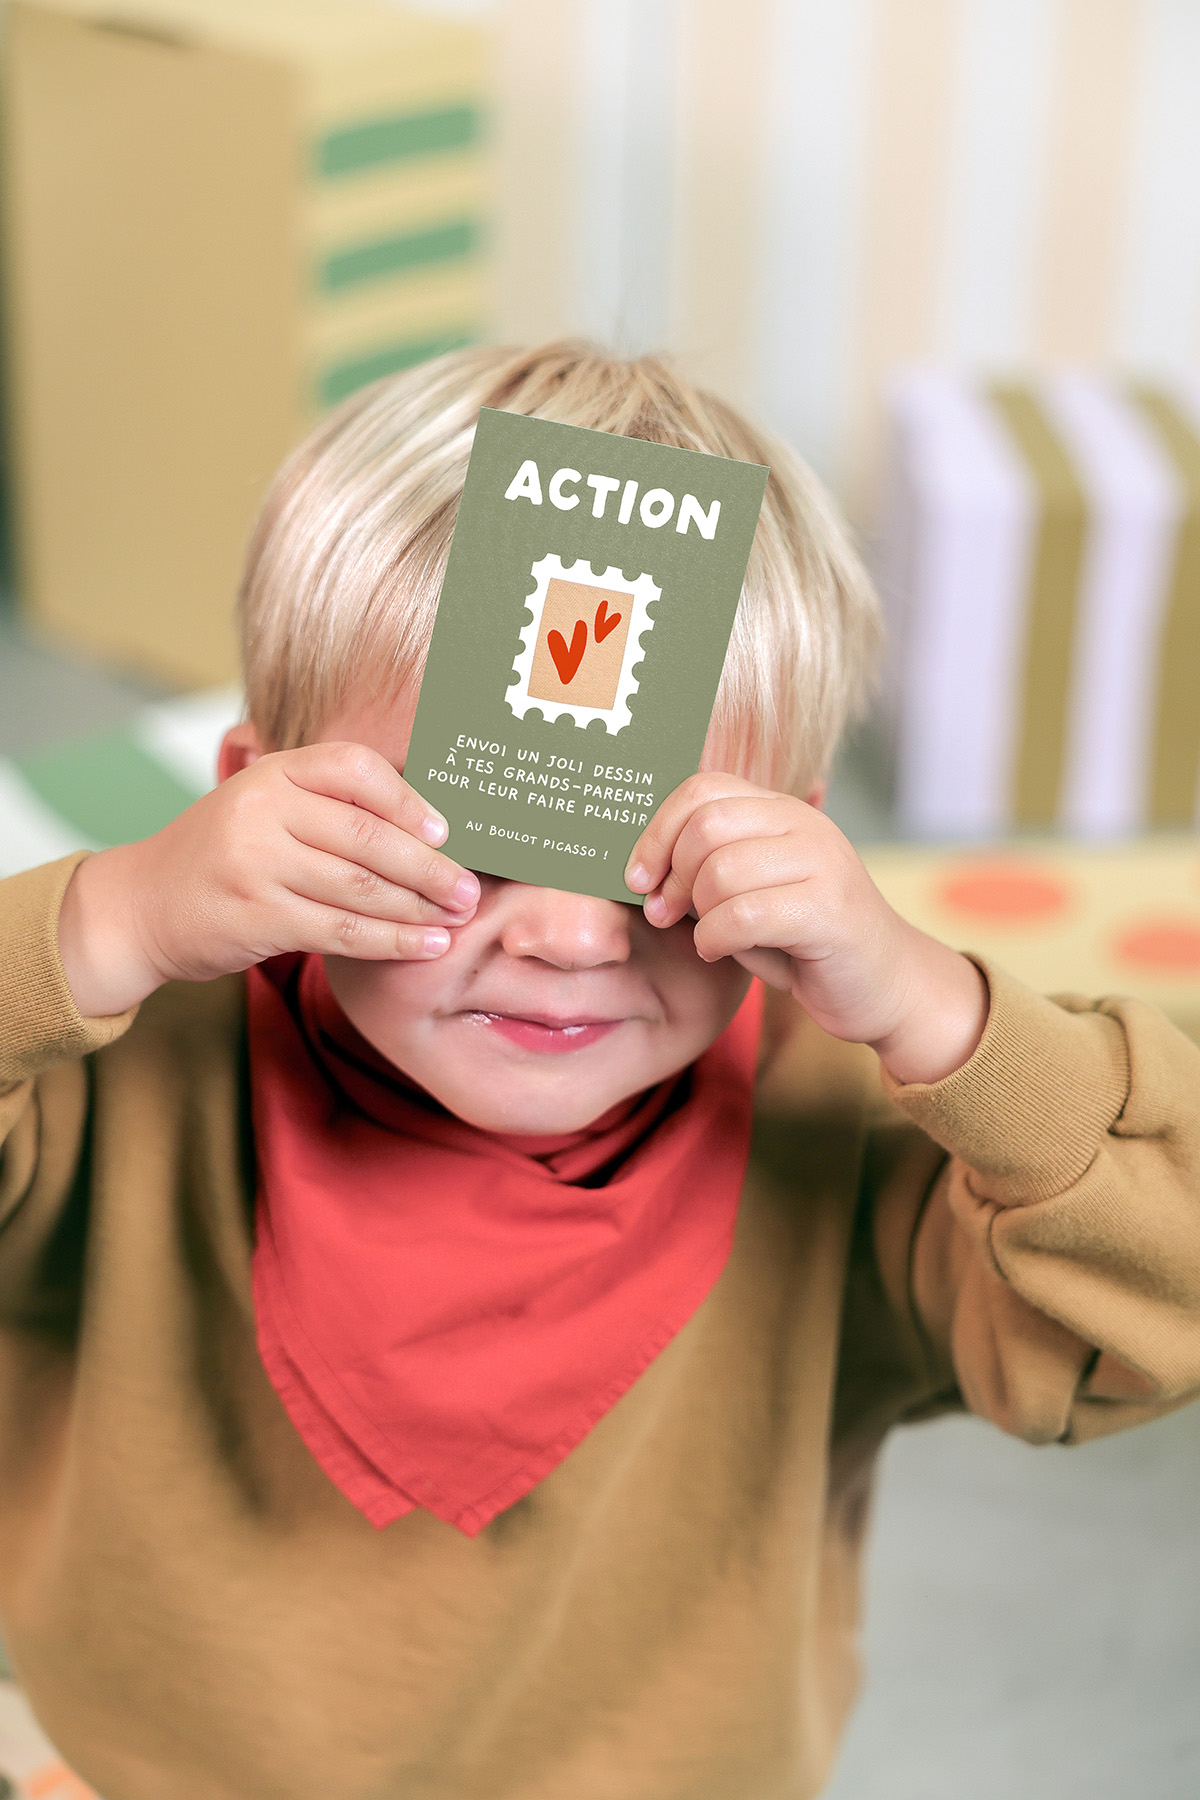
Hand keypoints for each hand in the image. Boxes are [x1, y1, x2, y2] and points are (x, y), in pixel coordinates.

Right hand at [57, 742, 479, 1017]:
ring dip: (418, 908)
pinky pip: (342, 932)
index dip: (408, 799)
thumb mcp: (262, 807)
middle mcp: (262, 811)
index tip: (447, 829)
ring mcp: (256, 865)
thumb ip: (326, 803)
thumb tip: (429, 818)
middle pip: (367, 836)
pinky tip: (425, 945)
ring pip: (360, 888)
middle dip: (429, 866)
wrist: (141, 906)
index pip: (355, 768)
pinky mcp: (256, 918)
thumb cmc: (222, 855)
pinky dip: (392, 942)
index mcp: (272, 772)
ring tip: (456, 916)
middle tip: (468, 888)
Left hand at [625, 774, 987, 1084]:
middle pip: (705, 826)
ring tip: (707, 935)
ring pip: (720, 872)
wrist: (889, 987)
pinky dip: (715, 939)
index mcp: (782, 811)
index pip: (702, 789)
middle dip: (672, 875)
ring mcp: (822, 863)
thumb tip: (639, 866)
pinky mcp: (829, 910)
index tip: (639, 877)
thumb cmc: (806, 944)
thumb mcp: (752, 892)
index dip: (657, 832)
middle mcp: (804, 825)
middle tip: (665, 913)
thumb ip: (709, 867)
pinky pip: (743, 916)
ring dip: (697, 914)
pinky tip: (720, 951)